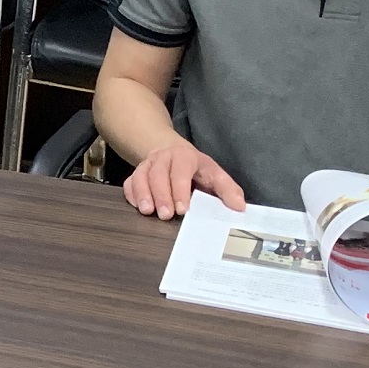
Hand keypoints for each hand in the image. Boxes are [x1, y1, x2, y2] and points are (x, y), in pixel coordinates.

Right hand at [121, 138, 243, 219]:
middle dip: (161, 195)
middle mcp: (163, 158)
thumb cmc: (196, 169)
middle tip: (166, 215)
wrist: (171, 152)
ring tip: (148, 212)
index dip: (180, 189)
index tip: (183, 209)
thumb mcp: (215, 174)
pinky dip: (131, 194)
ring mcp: (147, 164)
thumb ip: (228, 190)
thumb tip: (239, 207)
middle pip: (158, 173)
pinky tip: (138, 206)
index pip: (180, 170)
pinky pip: (129, 182)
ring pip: (140, 176)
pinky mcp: (136, 173)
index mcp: (185, 157)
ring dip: (143, 194)